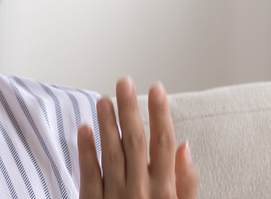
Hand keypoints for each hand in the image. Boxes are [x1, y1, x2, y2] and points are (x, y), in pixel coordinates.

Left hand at [77, 78, 197, 197]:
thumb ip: (185, 182)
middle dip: (129, 109)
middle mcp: (140, 190)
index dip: (160, 113)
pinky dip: (86, 152)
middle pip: (135, 142)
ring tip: (104, 99)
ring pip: (111, 154)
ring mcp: (115, 196)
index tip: (157, 89)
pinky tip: (84, 129)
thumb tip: (185, 148)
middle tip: (125, 82)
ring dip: (107, 124)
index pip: (163, 143)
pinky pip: (89, 175)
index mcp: (164, 190)